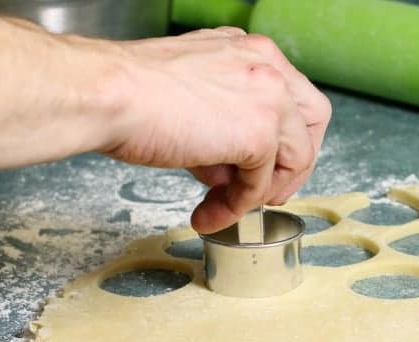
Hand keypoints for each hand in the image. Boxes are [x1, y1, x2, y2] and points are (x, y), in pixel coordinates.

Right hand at [105, 27, 331, 233]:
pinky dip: (238, 207)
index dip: (288, 136)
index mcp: (250, 51)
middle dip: (298, 162)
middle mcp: (267, 66)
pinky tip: (210, 214)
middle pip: (315, 120)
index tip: (270, 165)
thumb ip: (225, 121)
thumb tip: (230, 167)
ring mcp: (268, 98)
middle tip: (269, 191)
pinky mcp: (258, 133)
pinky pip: (261, 184)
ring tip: (227, 208)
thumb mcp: (194, 94)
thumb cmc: (129, 92)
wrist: (103, 93)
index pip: (293, 96)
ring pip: (298, 156)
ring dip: (264, 191)